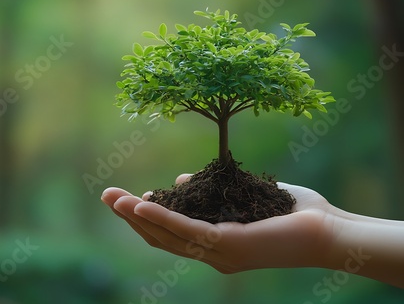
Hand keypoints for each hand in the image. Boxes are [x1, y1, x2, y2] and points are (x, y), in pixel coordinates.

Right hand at [101, 174, 333, 273]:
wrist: (328, 231)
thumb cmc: (292, 213)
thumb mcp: (242, 195)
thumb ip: (211, 192)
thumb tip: (179, 181)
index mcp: (215, 244)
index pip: (171, 234)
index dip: (146, 217)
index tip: (128, 197)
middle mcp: (212, 254)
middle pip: (161, 238)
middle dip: (130, 217)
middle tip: (106, 196)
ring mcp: (219, 253)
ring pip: (167, 236)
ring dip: (136, 216)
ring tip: (113, 199)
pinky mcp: (228, 245)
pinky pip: (187, 231)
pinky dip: (161, 217)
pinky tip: (139, 204)